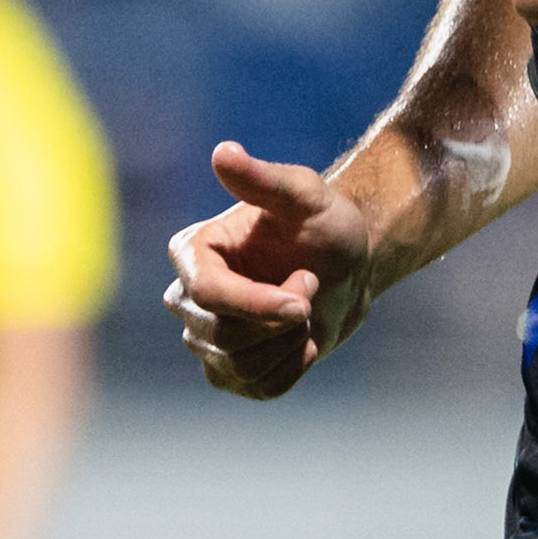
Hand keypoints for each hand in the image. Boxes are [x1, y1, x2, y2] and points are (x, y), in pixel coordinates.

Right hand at [164, 142, 371, 398]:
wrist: (349, 265)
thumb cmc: (326, 222)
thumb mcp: (305, 194)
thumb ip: (264, 179)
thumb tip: (224, 152)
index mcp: (195, 251)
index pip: (208, 293)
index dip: (257, 303)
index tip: (302, 299)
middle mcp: (188, 297)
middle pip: (221, 335)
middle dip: (280, 318)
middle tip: (310, 283)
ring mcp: (206, 338)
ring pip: (240, 365)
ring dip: (290, 339)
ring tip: (307, 304)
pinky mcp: (229, 372)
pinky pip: (261, 386)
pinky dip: (295, 364)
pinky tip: (305, 337)